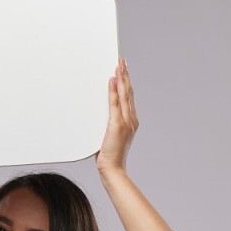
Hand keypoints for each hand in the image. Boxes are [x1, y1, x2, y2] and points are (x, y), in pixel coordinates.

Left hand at [95, 57, 137, 177]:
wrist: (112, 168)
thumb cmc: (109, 155)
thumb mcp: (108, 136)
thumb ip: (107, 124)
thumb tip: (100, 115)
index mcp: (131, 122)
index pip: (129, 98)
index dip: (127, 83)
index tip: (123, 71)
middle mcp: (131, 120)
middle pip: (129, 92)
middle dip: (125, 75)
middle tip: (122, 61)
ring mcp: (126, 122)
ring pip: (125, 95)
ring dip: (121, 78)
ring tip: (118, 65)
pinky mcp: (117, 125)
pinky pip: (115, 103)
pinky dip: (114, 91)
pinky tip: (112, 80)